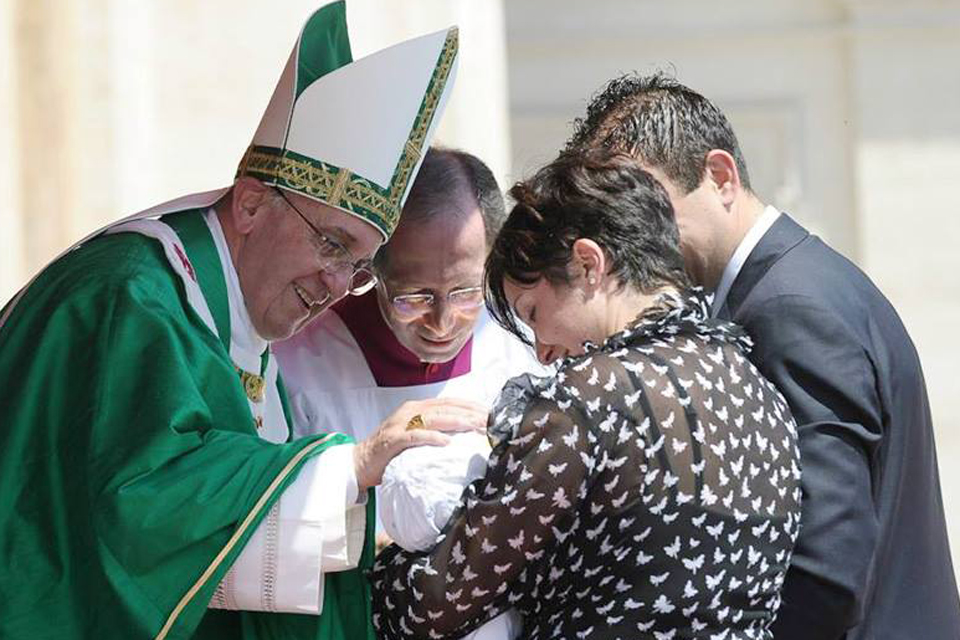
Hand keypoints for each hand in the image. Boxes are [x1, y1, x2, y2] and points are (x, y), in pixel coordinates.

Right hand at [353, 398, 486, 491]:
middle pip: (444, 408)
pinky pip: (414, 436)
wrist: (360, 462)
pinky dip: (431, 437)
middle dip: (468, 413)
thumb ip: (435, 431)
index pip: (449, 403)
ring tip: (474, 426)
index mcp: (417, 408)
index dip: (469, 406)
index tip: (489, 413)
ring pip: (432, 418)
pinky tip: (446, 442)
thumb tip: (464, 437)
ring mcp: (400, 423)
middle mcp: (410, 411)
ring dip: (455, 421)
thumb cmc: (391, 452)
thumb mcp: (416, 436)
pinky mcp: (392, 439)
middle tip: (488, 421)